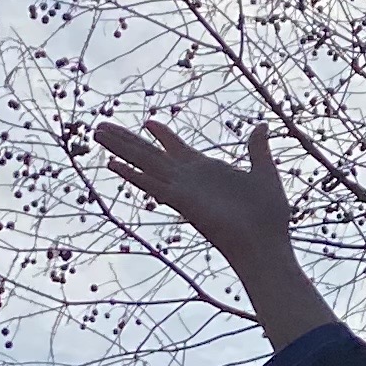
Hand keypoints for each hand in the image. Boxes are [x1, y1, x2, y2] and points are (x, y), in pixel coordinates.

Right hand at [92, 116, 303, 297]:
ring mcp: (182, 190)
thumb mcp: (264, 172)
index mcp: (206, 170)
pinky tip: (112, 164)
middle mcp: (188, 179)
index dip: (163, 134)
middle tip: (103, 124)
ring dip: (120, 148)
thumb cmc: (268, 216)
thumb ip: (258, 149)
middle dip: (127, 138)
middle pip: (150, 153)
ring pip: (144, 163)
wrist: (267, 245)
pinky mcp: (181, 202)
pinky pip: (151, 184)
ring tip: (97, 133)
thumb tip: (261, 127)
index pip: (177, 147)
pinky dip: (131, 174)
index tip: (149, 121)